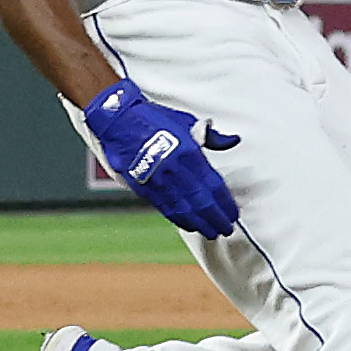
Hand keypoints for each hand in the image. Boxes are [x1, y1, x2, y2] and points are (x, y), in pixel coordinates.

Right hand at [84, 78, 240, 238]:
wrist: (118, 121)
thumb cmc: (152, 119)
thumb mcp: (185, 121)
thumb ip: (210, 136)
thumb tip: (231, 141)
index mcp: (188, 151)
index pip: (213, 184)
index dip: (225, 202)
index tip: (233, 213)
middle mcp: (174, 168)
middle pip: (201, 201)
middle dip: (215, 218)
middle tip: (226, 229)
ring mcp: (158, 180)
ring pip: (184, 208)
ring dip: (199, 223)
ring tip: (210, 232)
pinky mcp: (144, 187)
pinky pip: (165, 207)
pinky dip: (179, 218)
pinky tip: (188, 225)